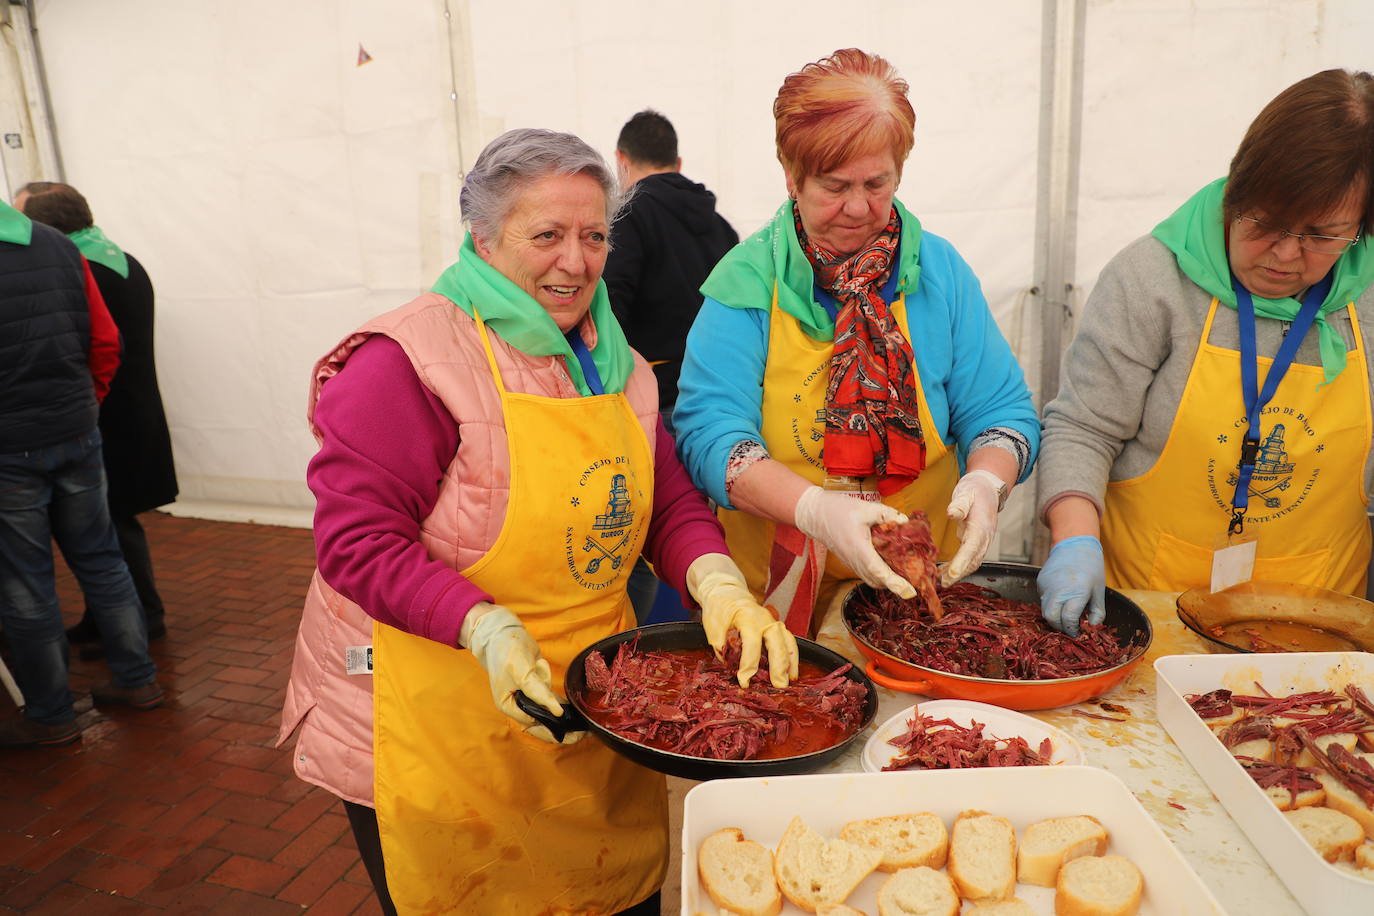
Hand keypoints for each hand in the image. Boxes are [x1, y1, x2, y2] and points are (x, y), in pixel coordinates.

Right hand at [461, 603, 582, 743]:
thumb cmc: (506, 652)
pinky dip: (560, 703)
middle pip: (541, 723)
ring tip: (582, 729)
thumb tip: (556, 712)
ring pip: (548, 712)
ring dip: (564, 719)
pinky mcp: (537, 684)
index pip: (534, 723)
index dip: (553, 730)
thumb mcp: (521, 672)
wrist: (502, 632)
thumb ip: (537, 693)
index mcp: (509, 706)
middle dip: (562, 731)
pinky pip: (550, 698)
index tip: (575, 733)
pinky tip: (574, 713)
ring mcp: (528, 695)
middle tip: (583, 735)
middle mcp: (518, 704)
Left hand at [687, 553, 798, 686]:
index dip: (748, 664)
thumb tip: (730, 665)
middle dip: (778, 666)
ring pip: (787, 642)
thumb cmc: (719, 610)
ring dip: (789, 663)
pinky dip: (792, 657)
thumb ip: (722, 646)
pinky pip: (789, 642)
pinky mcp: (777, 627)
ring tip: (789, 682)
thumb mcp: (713, 627)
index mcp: (746, 617)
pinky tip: (793, 673)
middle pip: (776, 643)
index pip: (751, 643)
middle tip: (778, 686)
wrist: (727, 593)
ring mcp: (773, 622)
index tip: (745, 682)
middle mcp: (764, 619)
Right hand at [793, 487, 915, 598]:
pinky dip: (880, 575)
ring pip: (872, 580)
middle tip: (915, 579)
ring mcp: (851, 563)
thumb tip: (905, 522)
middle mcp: (854, 560)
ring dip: (887, 581)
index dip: (895, 584)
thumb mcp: (865, 508)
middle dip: (896, 584)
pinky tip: (889, 565)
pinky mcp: (850, 562)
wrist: (814, 514)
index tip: (910, 592)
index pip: (879, 571)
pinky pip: (867, 575)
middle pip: (878, 581)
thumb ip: (887, 514)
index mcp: (859, 548)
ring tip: (905, 574)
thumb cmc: (837, 509)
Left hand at [940, 469, 1006, 586]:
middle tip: (942, 583)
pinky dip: (958, 568)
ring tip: (941, 582)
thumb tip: (951, 513)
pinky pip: (969, 559)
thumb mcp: (965, 492)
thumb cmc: (974, 491)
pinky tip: (944, 573)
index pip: (972, 546)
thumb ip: (959, 504)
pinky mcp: (976, 544)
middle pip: (973, 560)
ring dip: (958, 574)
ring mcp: (982, 542)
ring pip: (972, 562)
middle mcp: (984, 537)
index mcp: (981, 526)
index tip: (952, 573)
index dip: (962, 561)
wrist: (988, 490)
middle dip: (959, 574)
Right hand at [1037, 536, 1106, 636]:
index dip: (1073, 630)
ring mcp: (1046, 586)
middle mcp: (1058, 590)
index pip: (1069, 620)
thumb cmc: (1091, 568)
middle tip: (1069, 628)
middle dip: (1060, 627)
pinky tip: (1060, 598)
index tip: (1077, 632)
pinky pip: (1042, 599)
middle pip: (1051, 618)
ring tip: (1065, 614)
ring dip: (1054, 616)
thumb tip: (1092, 627)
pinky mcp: (1040, 582)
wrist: (1074, 544)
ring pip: (1044, 610)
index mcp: (1076, 593)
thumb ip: (1097, 611)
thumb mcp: (1099, 590)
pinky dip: (1050, 604)